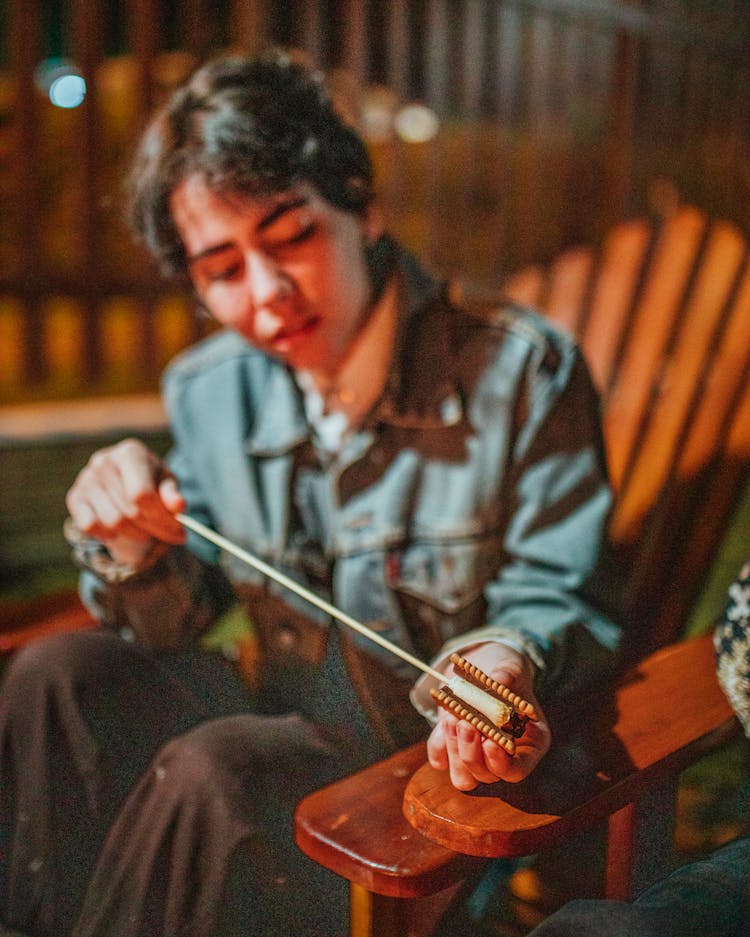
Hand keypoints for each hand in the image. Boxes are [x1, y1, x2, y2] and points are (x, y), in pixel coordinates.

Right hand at [66, 438, 185, 565]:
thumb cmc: (152, 480)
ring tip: (148, 530)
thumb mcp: (167, 483)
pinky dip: (109, 535)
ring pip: (112, 523)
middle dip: (154, 529)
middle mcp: (103, 462)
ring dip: (136, 534)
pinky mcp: (74, 496)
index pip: (142, 495)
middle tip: (170, 535)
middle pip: (130, 512)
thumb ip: (172, 494)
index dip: (162, 519)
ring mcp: (85, 479)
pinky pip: (90, 526)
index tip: (179, 532)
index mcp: (130, 453)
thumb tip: (179, 506)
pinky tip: (123, 529)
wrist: (125, 477)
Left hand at [426, 642, 549, 788]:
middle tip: (465, 722)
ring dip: (454, 748)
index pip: (517, 770)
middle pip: (486, 775)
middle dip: (472, 752)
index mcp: (530, 743)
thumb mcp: (512, 667)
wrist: (485, 667)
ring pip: (462, 776)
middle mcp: (504, 757)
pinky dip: (439, 743)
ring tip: (451, 717)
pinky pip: (440, 760)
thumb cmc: (506, 672)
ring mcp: (477, 756)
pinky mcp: (453, 749)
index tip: (490, 743)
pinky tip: (444, 718)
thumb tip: (498, 682)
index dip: (503, 763)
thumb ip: (508, 675)